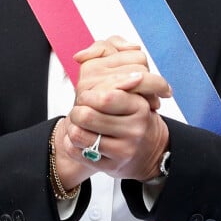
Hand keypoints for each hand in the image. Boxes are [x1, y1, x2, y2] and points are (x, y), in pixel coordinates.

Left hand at [53, 36, 171, 187]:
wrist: (147, 149)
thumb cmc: (134, 111)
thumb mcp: (130, 79)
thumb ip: (107, 53)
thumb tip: (81, 55)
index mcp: (140, 105)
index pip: (107, 96)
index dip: (89, 94)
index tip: (87, 93)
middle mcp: (135, 128)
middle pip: (89, 115)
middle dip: (78, 109)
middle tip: (80, 107)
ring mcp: (124, 149)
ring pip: (80, 135)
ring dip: (73, 125)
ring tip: (79, 121)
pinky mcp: (112, 167)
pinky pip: (79, 153)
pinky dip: (72, 144)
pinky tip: (79, 138)